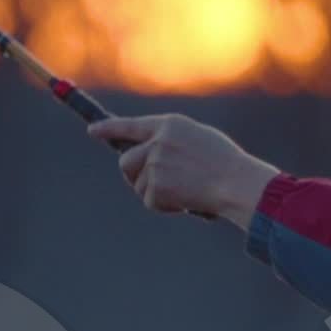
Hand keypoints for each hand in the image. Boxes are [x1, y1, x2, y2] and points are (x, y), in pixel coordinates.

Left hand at [86, 111, 278, 225]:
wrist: (238, 183)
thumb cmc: (227, 164)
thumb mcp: (198, 139)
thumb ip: (171, 142)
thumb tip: (147, 157)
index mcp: (169, 125)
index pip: (130, 125)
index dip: (108, 129)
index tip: (92, 131)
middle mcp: (157, 141)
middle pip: (126, 161)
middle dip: (135, 174)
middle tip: (156, 184)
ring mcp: (155, 164)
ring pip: (137, 183)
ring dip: (154, 192)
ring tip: (184, 191)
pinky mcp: (156, 186)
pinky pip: (149, 201)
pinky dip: (165, 206)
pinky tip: (186, 201)